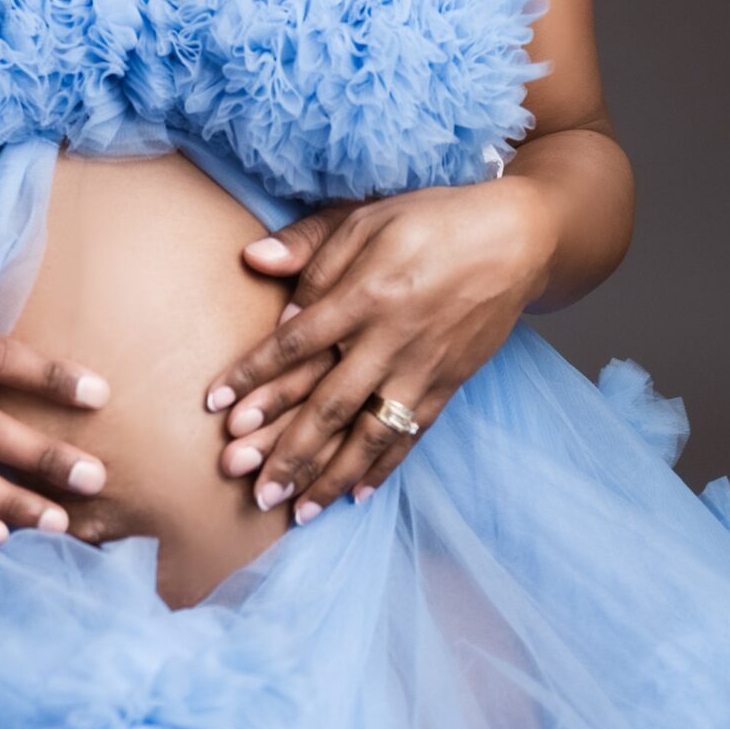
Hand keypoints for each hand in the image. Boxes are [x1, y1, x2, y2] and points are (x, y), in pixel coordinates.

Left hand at [205, 177, 556, 517]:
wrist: (514, 240)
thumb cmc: (430, 220)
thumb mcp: (365, 216)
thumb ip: (309, 244)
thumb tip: (254, 261)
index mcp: (364, 295)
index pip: (295, 345)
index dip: (253, 375)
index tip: (215, 403)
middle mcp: (390, 340)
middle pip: (329, 404)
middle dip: (286, 449)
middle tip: (249, 485)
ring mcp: (422, 368)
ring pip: (369, 433)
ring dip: (330, 474)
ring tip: (296, 511)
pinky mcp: (448, 384)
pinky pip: (410, 435)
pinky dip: (383, 467)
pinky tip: (356, 495)